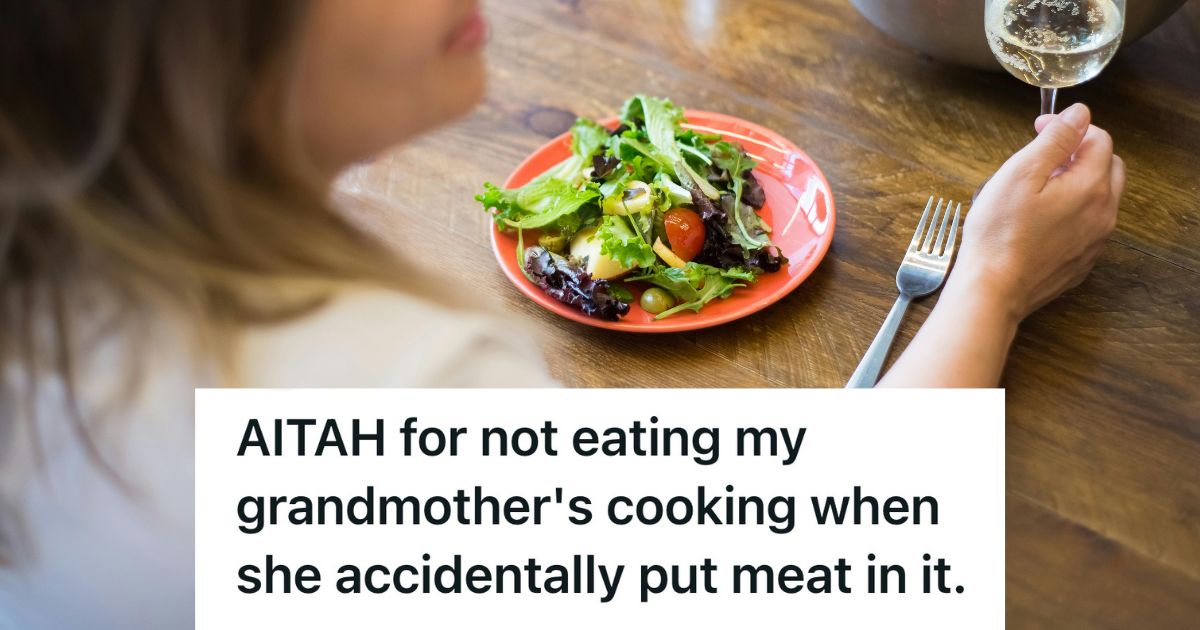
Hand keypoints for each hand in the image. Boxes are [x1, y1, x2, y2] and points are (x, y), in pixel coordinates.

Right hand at [950, 103, 1125, 323]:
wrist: (993, 290)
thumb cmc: (999, 233)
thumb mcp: (1020, 174)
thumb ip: (1056, 140)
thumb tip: (1080, 114)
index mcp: (1091, 187)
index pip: (1098, 139)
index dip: (1068, 127)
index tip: (1038, 129)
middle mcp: (1104, 214)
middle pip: (1107, 167)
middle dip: (1079, 153)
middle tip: (1041, 158)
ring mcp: (1095, 241)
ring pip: (1099, 197)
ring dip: (1077, 183)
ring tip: (1037, 188)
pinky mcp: (1082, 262)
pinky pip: (1088, 226)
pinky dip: (1073, 212)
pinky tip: (1040, 219)